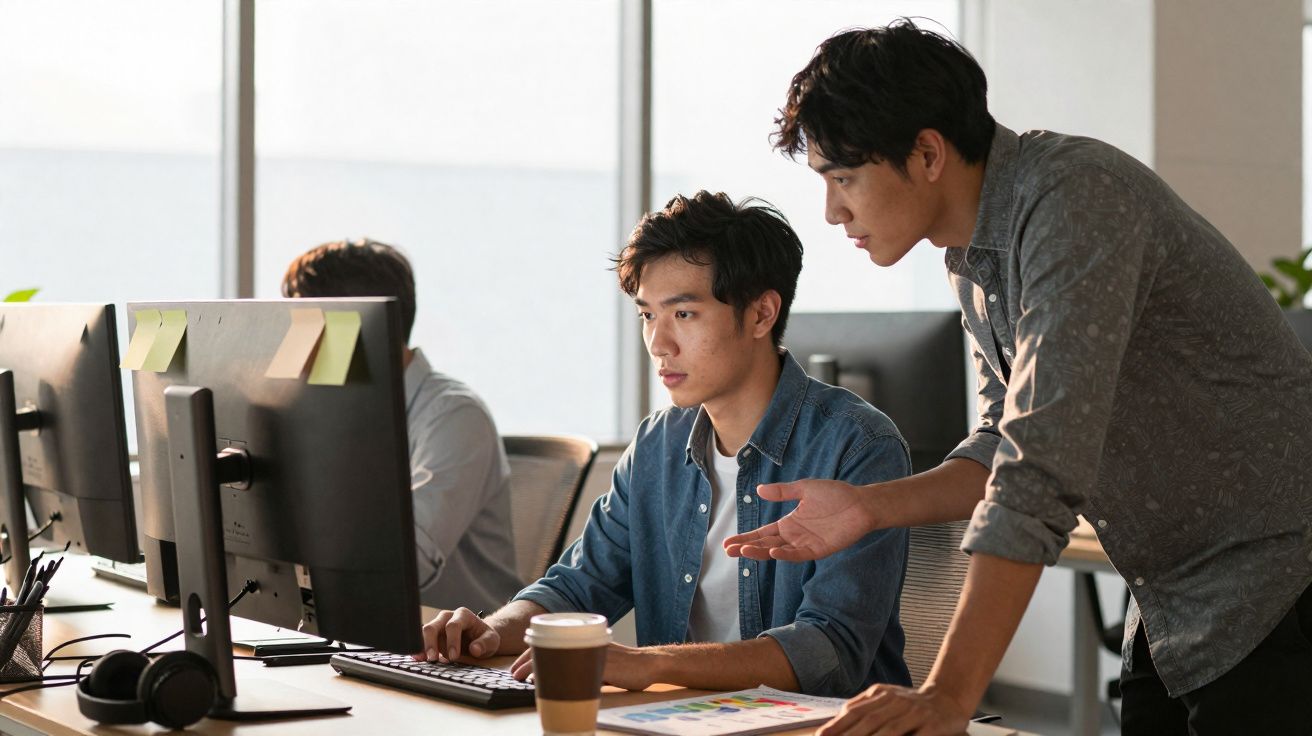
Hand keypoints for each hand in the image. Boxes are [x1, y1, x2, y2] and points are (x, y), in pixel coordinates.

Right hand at [415, 607, 498, 662]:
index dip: (452, 641)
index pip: (453, 625)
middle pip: (434, 626)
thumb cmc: (484, 638)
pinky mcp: (432, 635)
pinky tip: (417, 658)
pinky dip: (419, 649)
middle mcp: (447, 617)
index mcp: (463, 615)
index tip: (453, 656)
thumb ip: (485, 644)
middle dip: (431, 643)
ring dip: (423, 646)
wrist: (479, 638)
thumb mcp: (491, 641)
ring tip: (423, 660)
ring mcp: (438, 625)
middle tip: (433, 659)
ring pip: (425, 633)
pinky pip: (422, 640)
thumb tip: (475, 649)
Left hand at [510, 643, 657, 691]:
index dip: (530, 654)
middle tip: (514, 674)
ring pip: (559, 656)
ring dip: (538, 667)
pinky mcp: (606, 664)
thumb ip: (579, 663)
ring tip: (524, 677)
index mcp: (582, 638)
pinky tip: (550, 680)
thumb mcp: (597, 661)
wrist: (649, 664)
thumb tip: (553, 675)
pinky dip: (562, 674)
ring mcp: (594, 651)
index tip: (516, 668)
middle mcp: (586, 640)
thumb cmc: (622, 666)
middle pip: (550, 646)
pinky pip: (579, 668)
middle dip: (528, 660)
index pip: (550, 642)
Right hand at [722, 479, 877, 560]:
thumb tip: (759, 490)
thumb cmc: (836, 495)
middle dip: (746, 547)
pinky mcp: (818, 549)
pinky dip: (786, 554)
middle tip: (728, 550)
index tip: (727, 543)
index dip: (745, 538)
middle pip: (765, 544)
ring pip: (777, 551)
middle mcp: (794, 536)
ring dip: (760, 552)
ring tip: (743, 550)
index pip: (762, 533)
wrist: (861, 502)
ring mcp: (805, 544)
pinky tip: (773, 551)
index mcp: (789, 523)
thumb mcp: (804, 489)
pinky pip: (799, 554)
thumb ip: (782, 492)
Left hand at [817, 683, 969, 735]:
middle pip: (870, 721)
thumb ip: (864, 705)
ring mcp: (916, 713)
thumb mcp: (886, 697)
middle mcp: (897, 701)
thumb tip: (839, 717)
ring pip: (890, 730)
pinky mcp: (934, 726)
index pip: (855, 711)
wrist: (950, 697)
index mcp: (882, 694)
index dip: (838, 725)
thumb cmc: (912, 703)